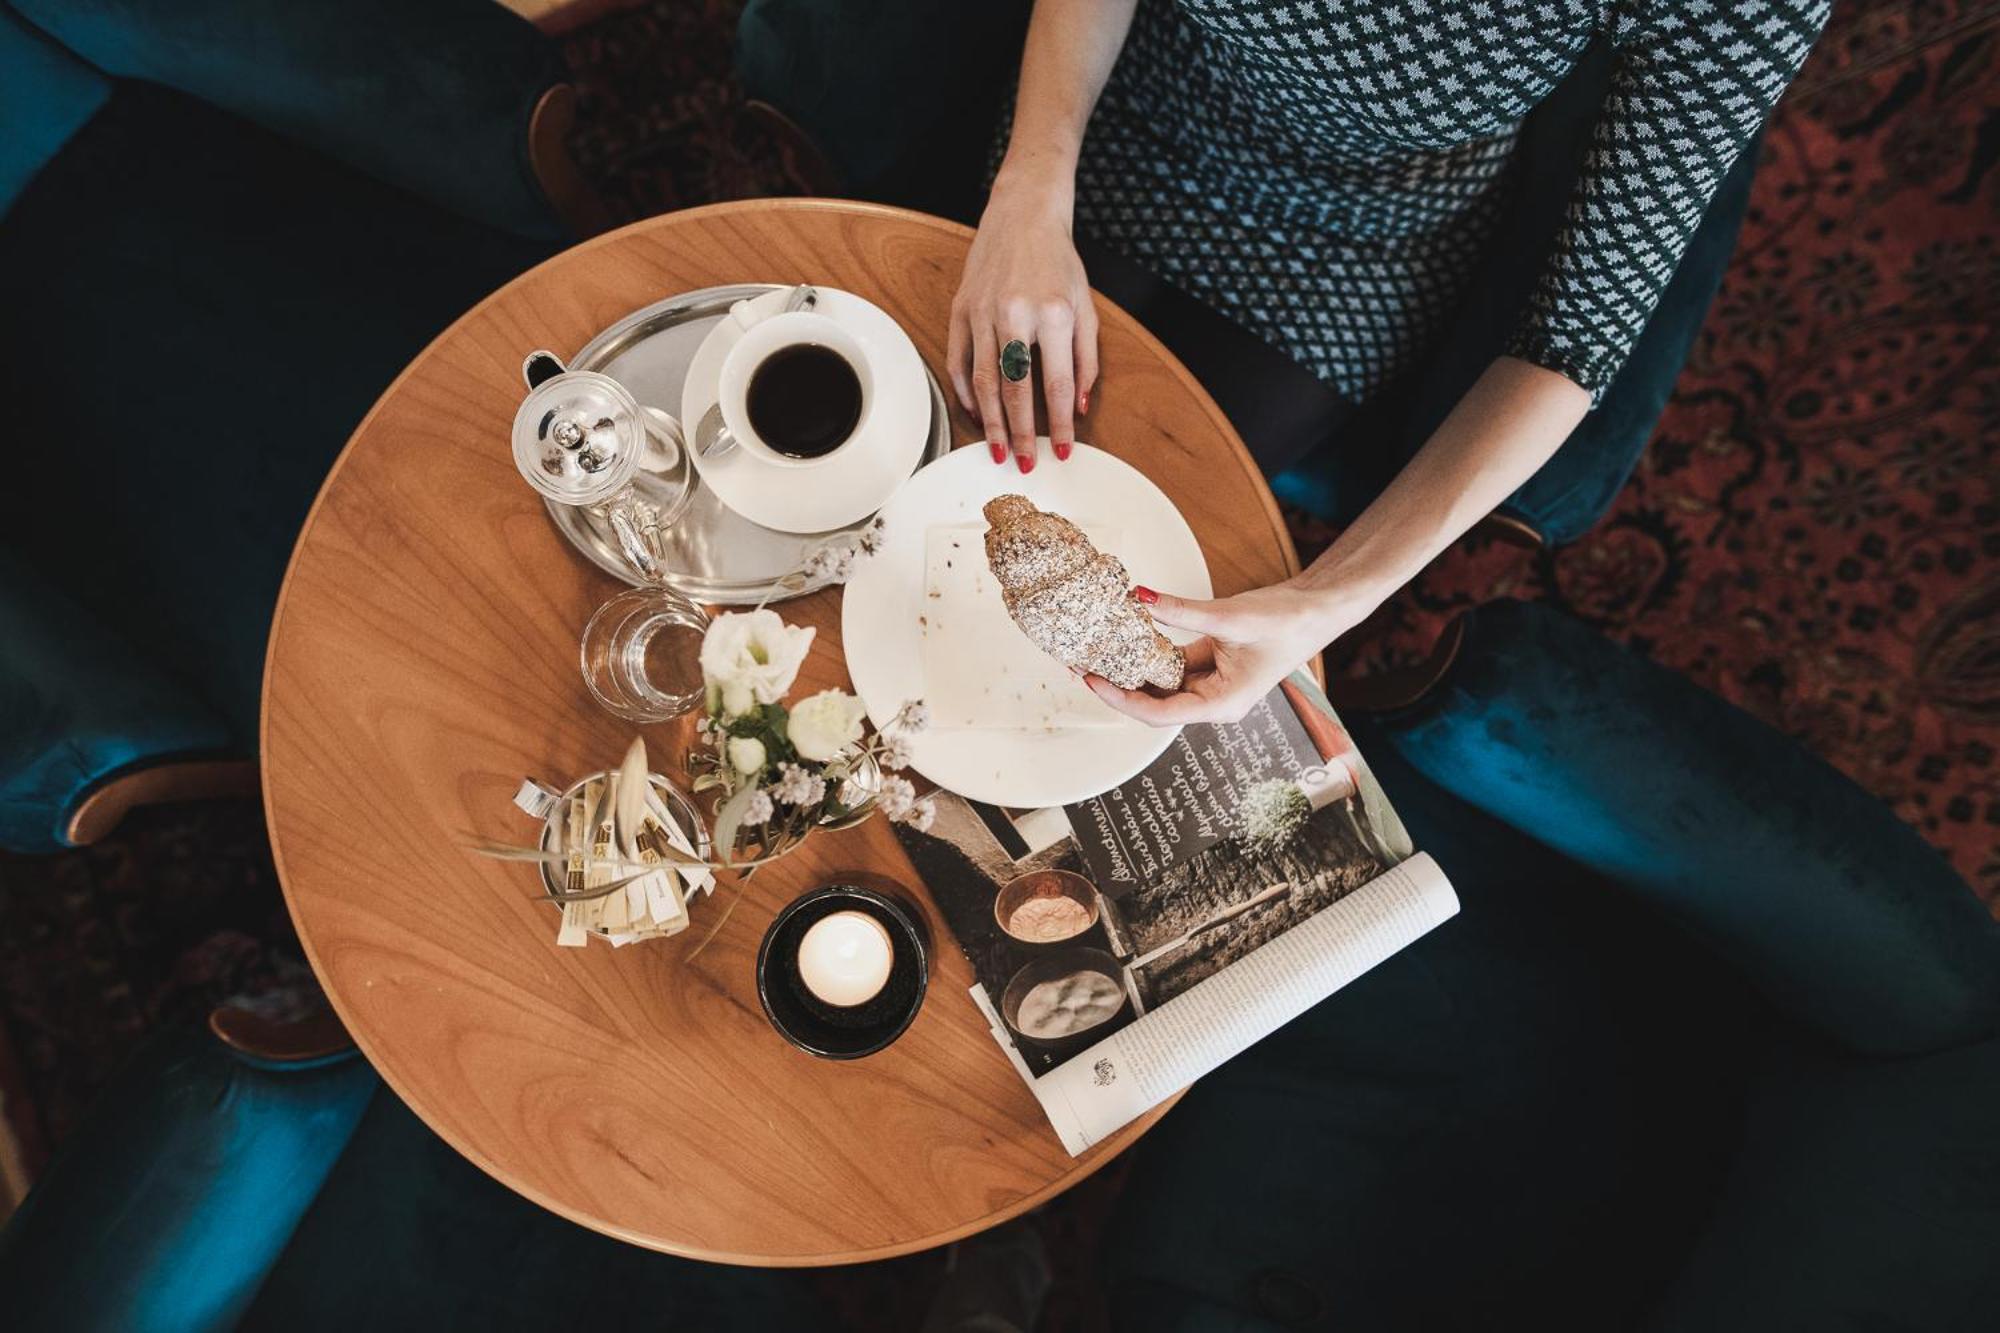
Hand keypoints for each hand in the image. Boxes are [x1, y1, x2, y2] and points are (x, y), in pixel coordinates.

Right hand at [948, 170, 1098, 472]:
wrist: (1023, 215)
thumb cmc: (1059, 262)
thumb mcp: (1086, 307)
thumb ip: (1086, 360)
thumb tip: (1079, 407)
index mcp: (1055, 314)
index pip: (1056, 385)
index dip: (1058, 424)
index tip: (1061, 451)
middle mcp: (1016, 314)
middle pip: (1016, 390)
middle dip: (1021, 434)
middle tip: (1024, 465)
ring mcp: (983, 312)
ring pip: (984, 381)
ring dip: (991, 422)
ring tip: (997, 450)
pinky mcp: (961, 308)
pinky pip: (960, 360)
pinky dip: (966, 391)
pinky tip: (976, 413)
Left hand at [1083, 583, 1356, 725]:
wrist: (1316, 611)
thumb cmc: (1287, 622)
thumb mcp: (1231, 615)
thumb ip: (1182, 610)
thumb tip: (1139, 598)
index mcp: (1222, 705)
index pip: (1160, 713)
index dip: (1122, 699)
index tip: (1093, 681)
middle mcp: (1212, 701)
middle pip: (1153, 703)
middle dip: (1117, 686)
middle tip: (1080, 665)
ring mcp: (1209, 684)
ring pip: (1159, 684)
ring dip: (1128, 669)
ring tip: (1093, 652)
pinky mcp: (1208, 664)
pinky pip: (1170, 664)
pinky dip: (1146, 653)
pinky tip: (1123, 639)